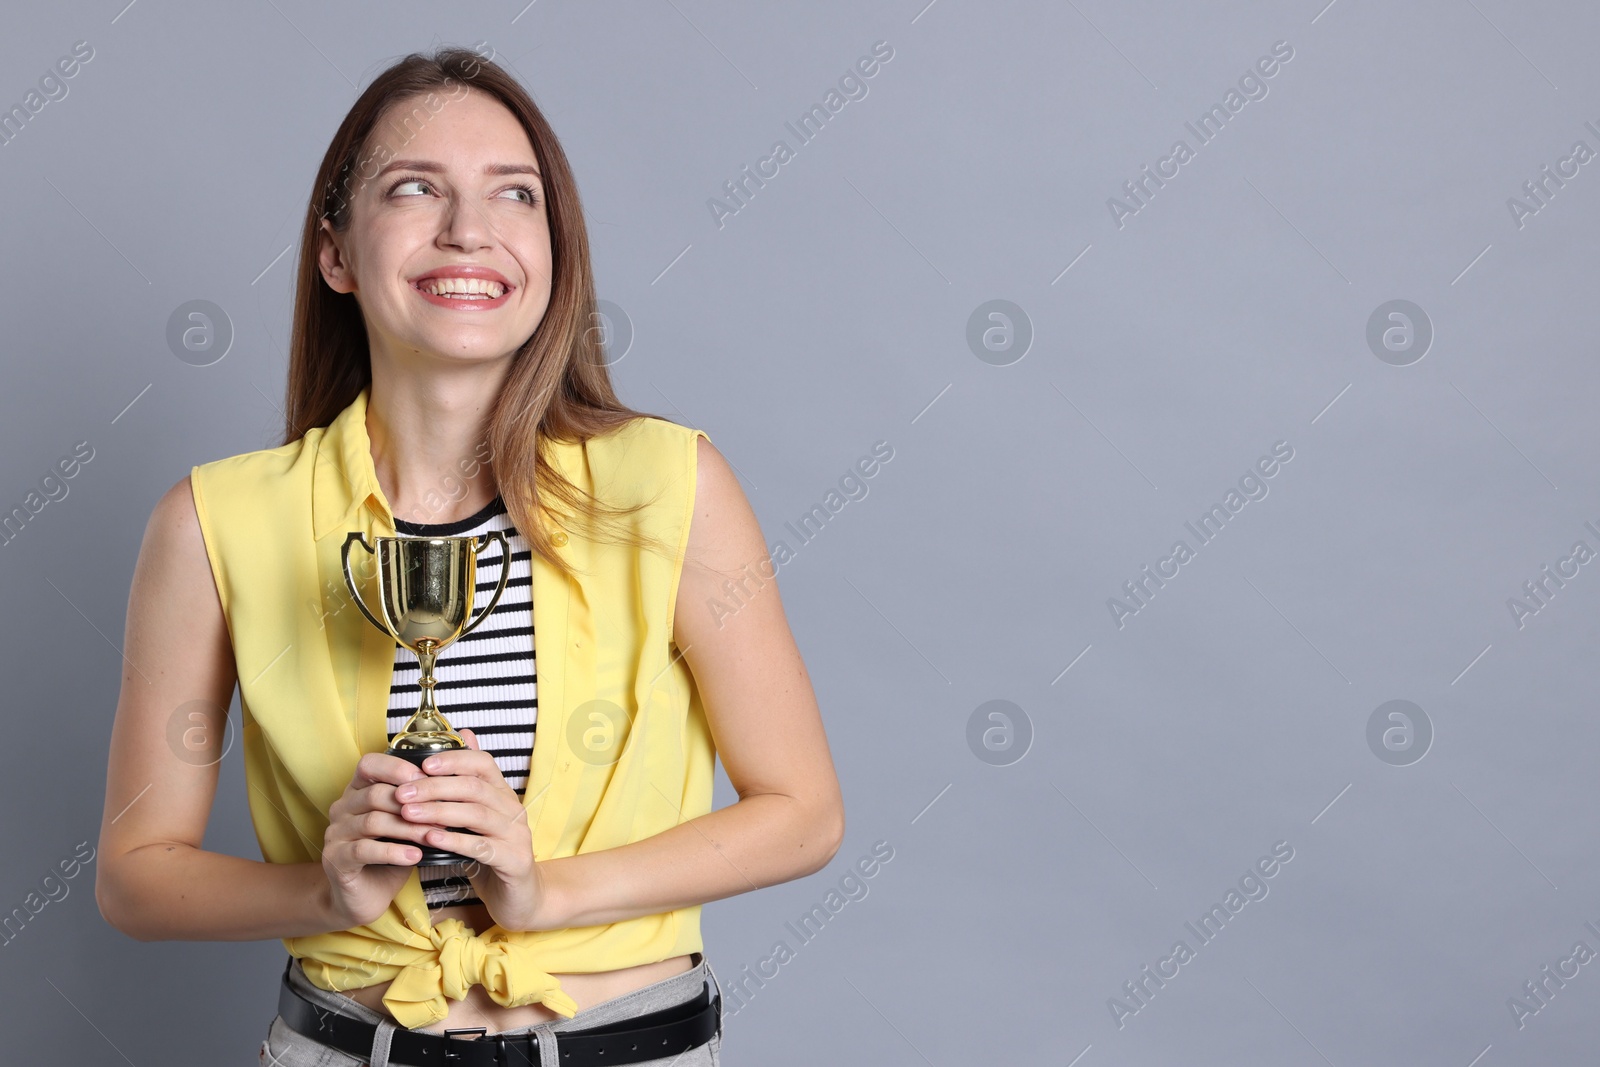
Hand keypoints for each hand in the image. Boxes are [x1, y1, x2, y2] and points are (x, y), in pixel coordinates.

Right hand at [322, 752, 430, 928]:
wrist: (366, 895)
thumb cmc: (392, 852)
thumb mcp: (407, 823)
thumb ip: (420, 802)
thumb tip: (458, 781)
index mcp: (357, 790)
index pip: (369, 764)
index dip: (397, 768)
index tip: (428, 778)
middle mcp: (342, 807)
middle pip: (376, 793)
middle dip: (413, 803)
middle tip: (443, 814)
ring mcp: (335, 833)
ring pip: (373, 821)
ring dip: (408, 828)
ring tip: (434, 836)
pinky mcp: (335, 859)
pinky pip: (364, 850)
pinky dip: (393, 852)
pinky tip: (415, 856)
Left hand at [393, 728, 547, 930]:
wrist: (519, 898)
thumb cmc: (491, 855)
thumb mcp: (477, 818)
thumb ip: (466, 784)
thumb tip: (463, 735)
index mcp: (503, 794)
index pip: (483, 763)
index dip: (453, 760)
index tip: (421, 765)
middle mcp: (513, 810)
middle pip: (474, 787)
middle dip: (434, 787)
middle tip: (401, 792)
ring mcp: (517, 835)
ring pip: (476, 814)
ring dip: (438, 811)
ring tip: (407, 814)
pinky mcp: (515, 861)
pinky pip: (481, 847)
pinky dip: (453, 840)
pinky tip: (429, 839)